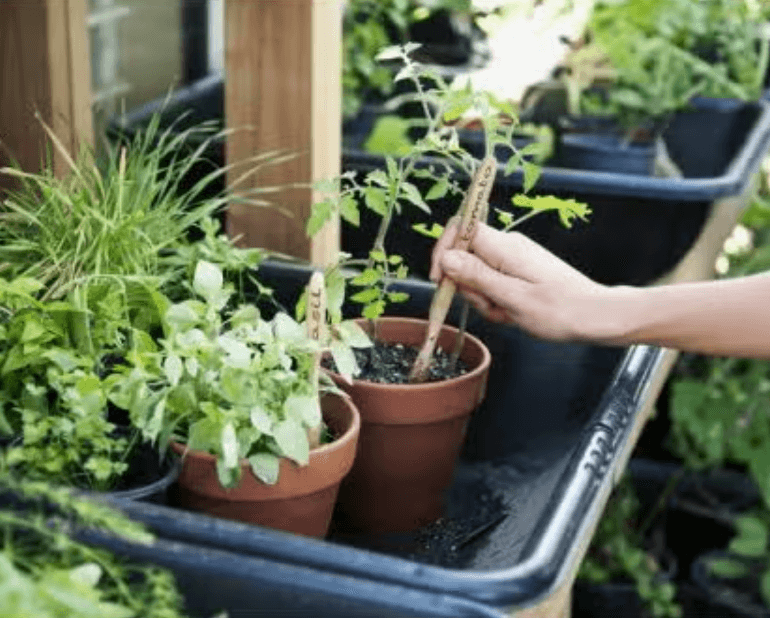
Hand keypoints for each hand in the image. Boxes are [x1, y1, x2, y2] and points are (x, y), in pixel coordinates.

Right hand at [429, 219, 609, 341]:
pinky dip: (497, 301)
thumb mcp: (512, 298)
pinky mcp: (519, 269)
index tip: (441, 281)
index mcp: (505, 246)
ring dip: (485, 299)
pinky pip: (493, 283)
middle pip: (465, 257)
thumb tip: (446, 258)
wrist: (596, 316)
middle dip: (469, 287)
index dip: (443, 252)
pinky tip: (514, 313)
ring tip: (508, 313)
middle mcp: (508, 245)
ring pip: (478, 275)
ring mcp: (514, 257)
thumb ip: (477, 276)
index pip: (459, 229)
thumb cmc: (561, 310)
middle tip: (493, 307)